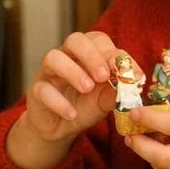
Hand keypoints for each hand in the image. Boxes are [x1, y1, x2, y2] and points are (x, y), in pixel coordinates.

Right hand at [6, 31, 119, 168]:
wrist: (60, 127)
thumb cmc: (84, 106)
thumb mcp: (105, 99)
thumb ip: (117, 90)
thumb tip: (133, 82)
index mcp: (86, 54)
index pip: (99, 41)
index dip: (115, 54)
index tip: (132, 75)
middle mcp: (66, 57)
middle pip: (74, 40)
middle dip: (92, 56)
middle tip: (103, 76)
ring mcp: (48, 73)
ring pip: (53, 58)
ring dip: (73, 72)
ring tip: (87, 89)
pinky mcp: (36, 92)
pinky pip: (42, 90)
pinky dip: (58, 102)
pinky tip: (71, 114)